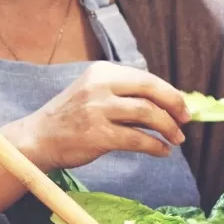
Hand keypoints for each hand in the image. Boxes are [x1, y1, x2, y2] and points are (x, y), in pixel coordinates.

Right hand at [7, 62, 189, 171]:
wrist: (38, 139)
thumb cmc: (69, 118)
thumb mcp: (92, 94)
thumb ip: (122, 94)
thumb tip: (165, 104)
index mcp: (101, 72)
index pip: (145, 78)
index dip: (169, 92)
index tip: (182, 106)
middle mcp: (99, 87)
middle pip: (150, 90)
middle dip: (174, 105)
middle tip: (185, 120)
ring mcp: (98, 110)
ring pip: (147, 114)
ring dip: (168, 127)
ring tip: (177, 139)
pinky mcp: (98, 135)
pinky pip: (137, 139)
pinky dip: (155, 146)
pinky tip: (162, 151)